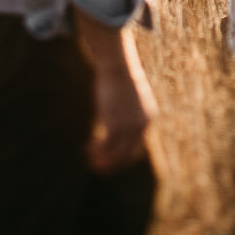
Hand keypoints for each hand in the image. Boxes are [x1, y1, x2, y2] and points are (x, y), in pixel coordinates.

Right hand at [74, 7, 156, 173]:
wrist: (118, 67)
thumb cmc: (120, 75)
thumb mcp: (126, 92)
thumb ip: (124, 104)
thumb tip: (117, 106)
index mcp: (147, 119)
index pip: (137, 146)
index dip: (122, 155)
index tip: (109, 156)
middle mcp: (141, 126)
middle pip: (128, 154)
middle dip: (113, 163)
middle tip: (99, 167)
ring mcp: (129, 128)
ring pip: (116, 154)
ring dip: (102, 160)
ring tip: (91, 161)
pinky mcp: (115, 126)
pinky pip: (106, 147)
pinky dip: (96, 151)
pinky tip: (88, 150)